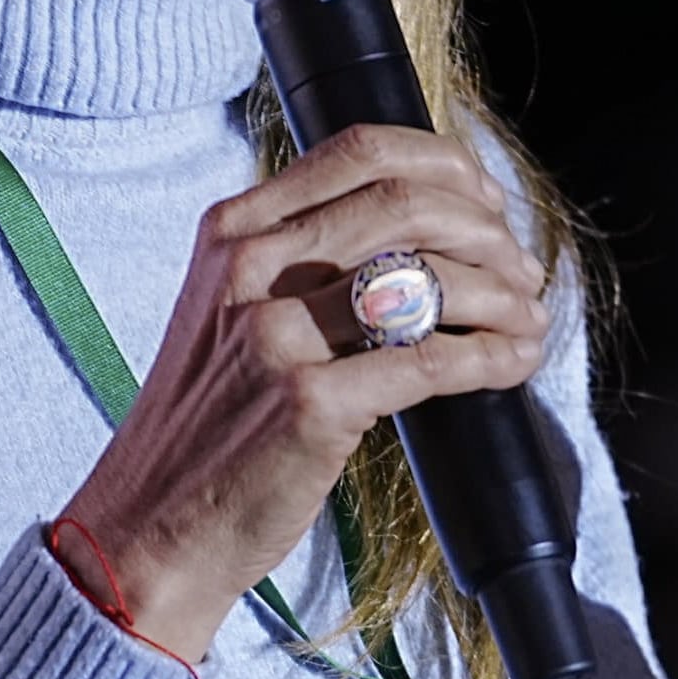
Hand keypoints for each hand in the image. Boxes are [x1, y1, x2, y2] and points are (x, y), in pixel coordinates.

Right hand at [55, 125, 551, 660]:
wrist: (149, 528)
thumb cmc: (205, 427)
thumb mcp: (228, 313)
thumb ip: (299, 260)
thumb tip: (424, 229)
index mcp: (232, 232)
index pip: (361, 150)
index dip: (447, 167)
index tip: (488, 204)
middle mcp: (248, 268)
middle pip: (406, 203)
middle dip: (488, 233)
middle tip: (521, 271)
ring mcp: (276, 336)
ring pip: (428, 276)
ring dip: (503, 295)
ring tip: (528, 320)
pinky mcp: (310, 404)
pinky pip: (432, 359)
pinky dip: (491, 355)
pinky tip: (513, 362)